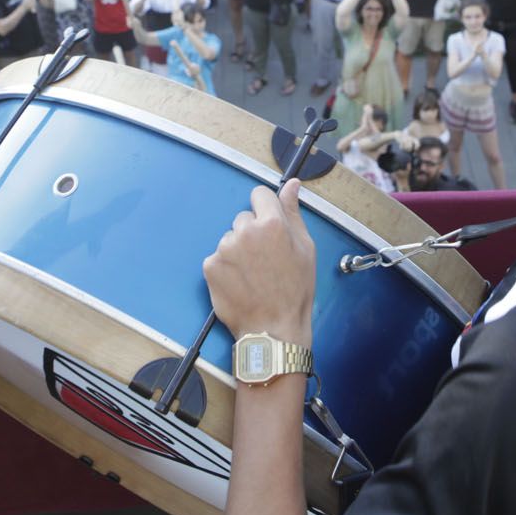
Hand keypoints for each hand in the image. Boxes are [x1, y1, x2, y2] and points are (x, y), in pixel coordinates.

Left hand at [203, 180, 314, 344]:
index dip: (266, 210)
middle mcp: (245, 231)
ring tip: (253, 275)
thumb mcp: (305, 249)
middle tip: (265, 260)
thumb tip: (291, 185)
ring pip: (230, 238)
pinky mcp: (210, 266)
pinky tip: (240, 283)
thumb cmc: (294, 291)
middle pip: (244, 218)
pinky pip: (218, 257)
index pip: (260, 194)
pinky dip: (226, 267)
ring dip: (238, 251)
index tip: (269, 227)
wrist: (273, 329)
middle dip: (252, 233)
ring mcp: (225, 248)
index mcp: (272, 223)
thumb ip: (293, 212)